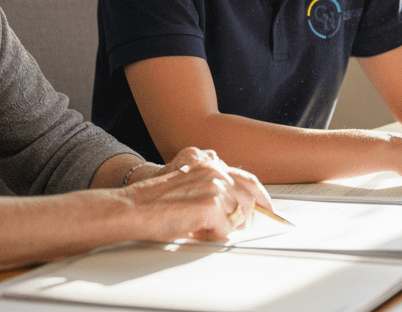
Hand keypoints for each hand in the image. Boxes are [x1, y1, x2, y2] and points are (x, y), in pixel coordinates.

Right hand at [121, 147, 273, 241]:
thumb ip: (214, 195)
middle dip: (244, 219)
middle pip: (250, 199)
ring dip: (224, 228)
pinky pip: (226, 230)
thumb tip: (237, 216)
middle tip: (230, 229)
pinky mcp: (211, 205)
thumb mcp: (190, 189)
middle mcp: (215, 171)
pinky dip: (213, 237)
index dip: (262, 197)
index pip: (248, 179)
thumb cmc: (154, 204)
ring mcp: (215, 186)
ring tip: (202, 229)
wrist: (132, 209)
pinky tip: (195, 232)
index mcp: (210, 164)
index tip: (269, 210)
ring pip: (240, 216)